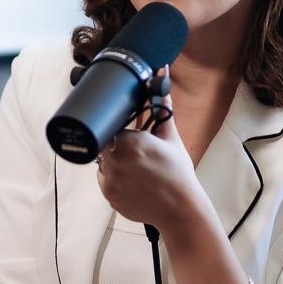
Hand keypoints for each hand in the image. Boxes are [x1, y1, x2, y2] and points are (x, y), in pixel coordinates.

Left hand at [95, 66, 204, 232]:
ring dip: (114, 162)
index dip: (120, 131)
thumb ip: (161, 106)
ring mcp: (110, 180)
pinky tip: (134, 182)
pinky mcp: (109, 196)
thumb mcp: (170, 138)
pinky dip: (114, 179)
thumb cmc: (177, 173)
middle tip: (137, 154)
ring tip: (137, 170)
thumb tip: (161, 74)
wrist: (180, 209)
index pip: (111, 127)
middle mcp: (115, 161)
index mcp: (130, 142)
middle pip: (105, 145)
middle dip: (117, 146)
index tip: (129, 135)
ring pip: (102, 163)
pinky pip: (104, 181)